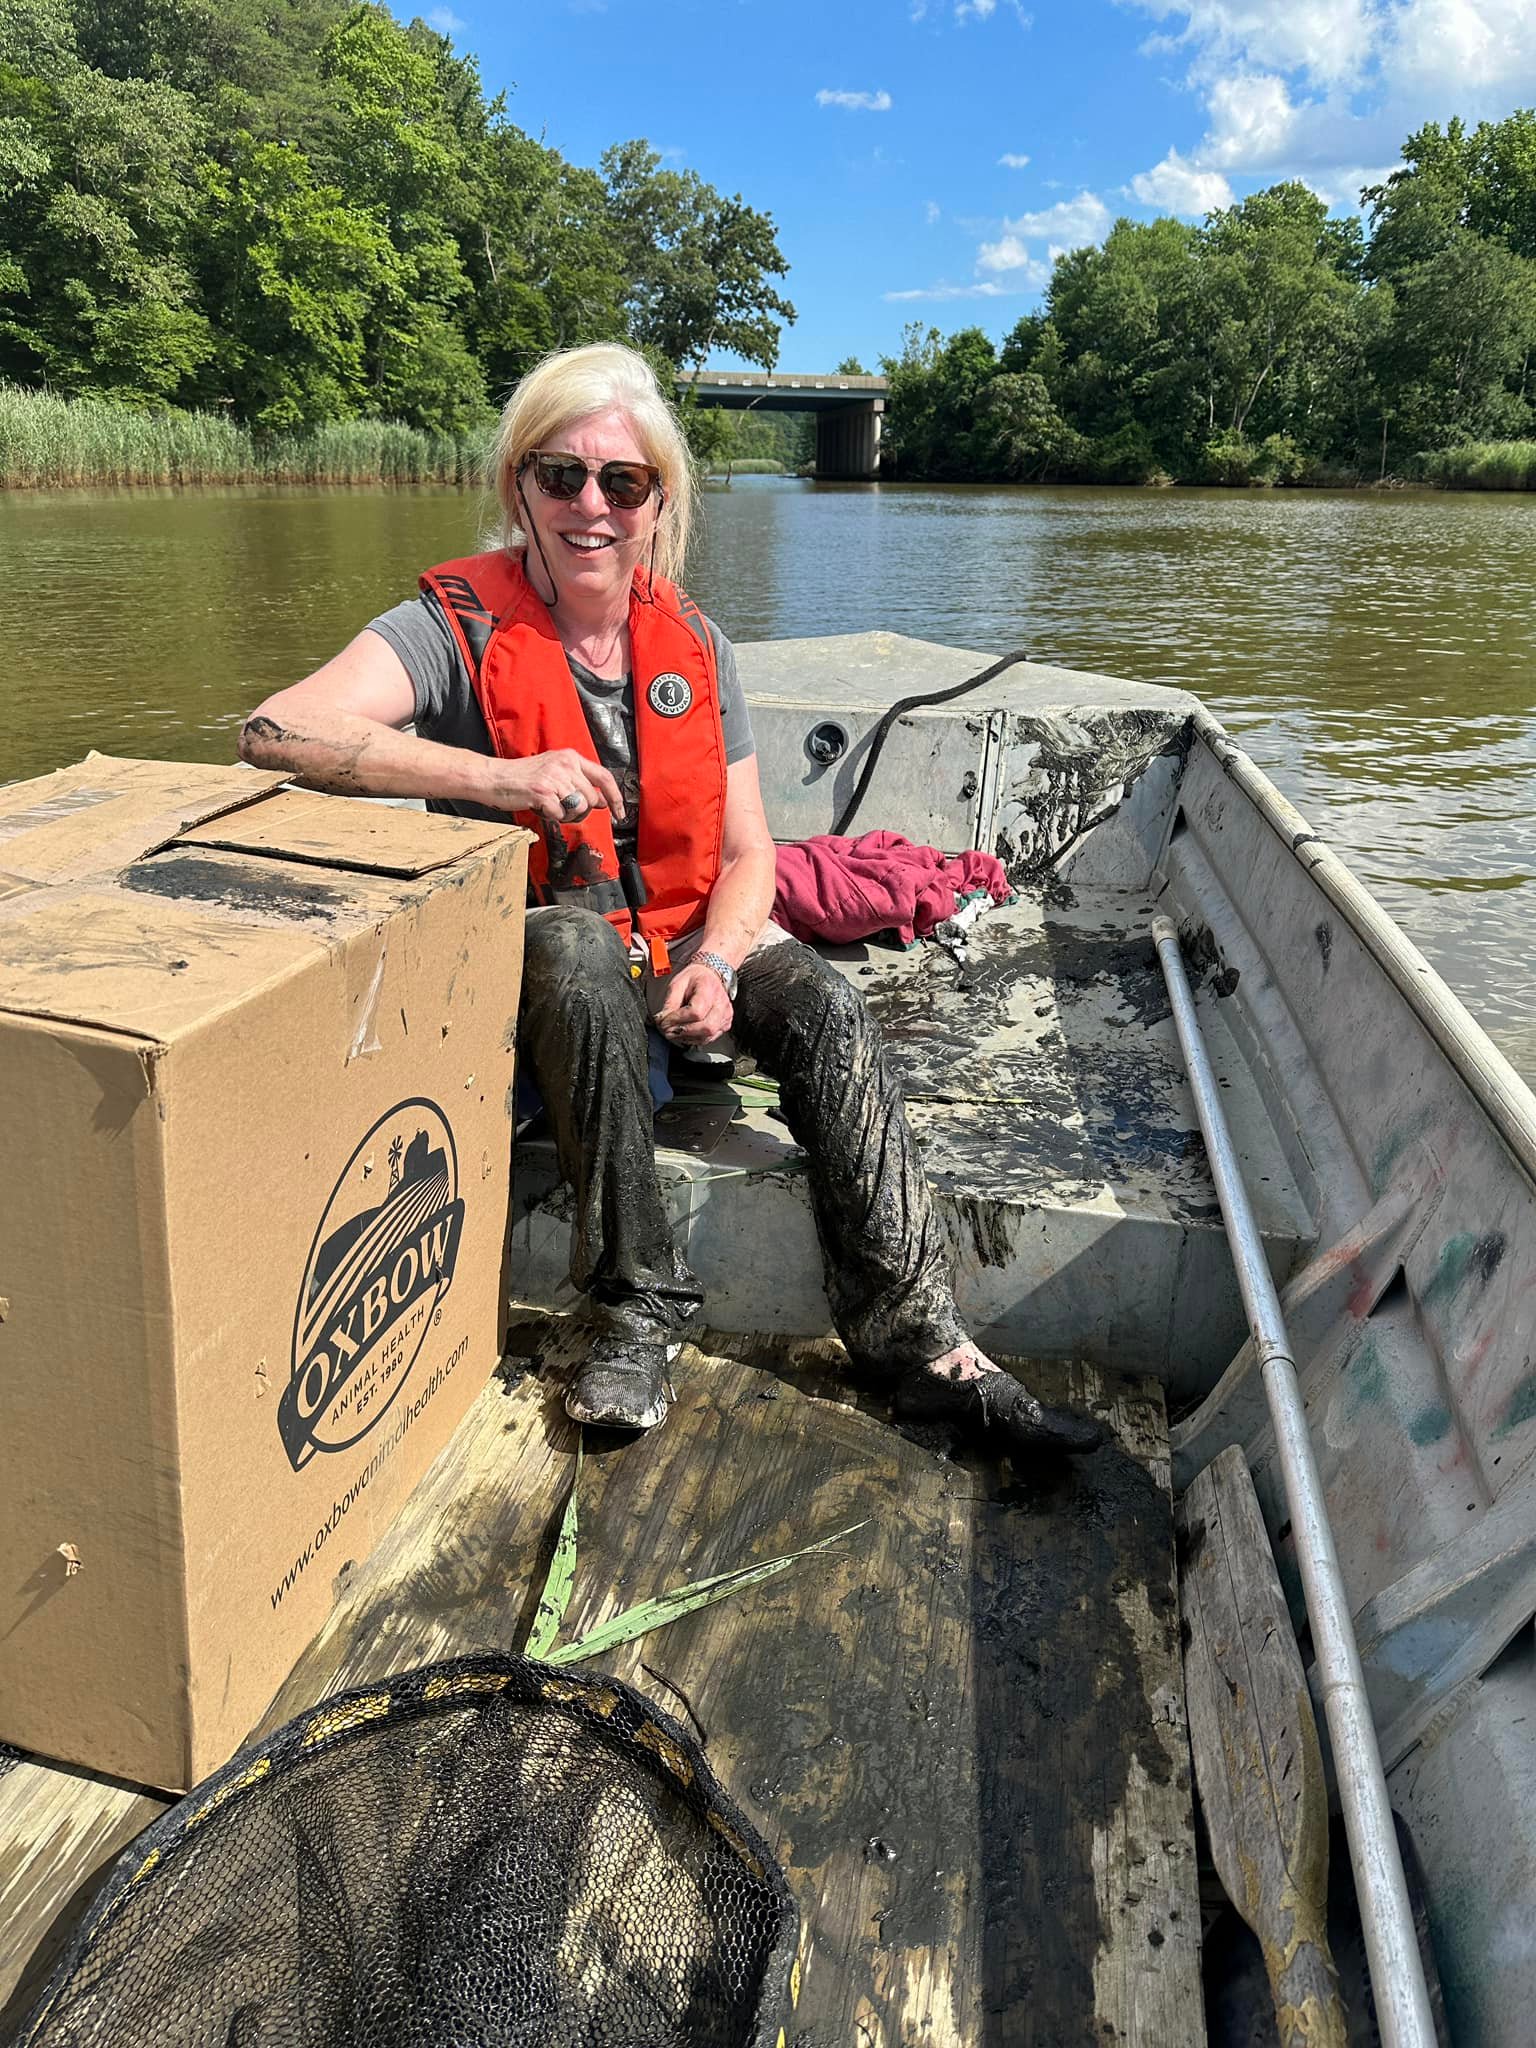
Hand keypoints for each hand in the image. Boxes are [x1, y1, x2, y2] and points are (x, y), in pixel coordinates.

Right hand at [487, 748, 624, 824]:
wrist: (494, 778)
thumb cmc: (522, 777)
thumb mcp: (554, 771)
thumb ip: (579, 782)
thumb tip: (602, 800)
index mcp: (570, 757)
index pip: (604, 776)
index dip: (616, 797)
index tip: (619, 812)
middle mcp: (565, 765)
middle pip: (592, 799)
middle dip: (582, 811)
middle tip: (564, 809)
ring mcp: (554, 778)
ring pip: (579, 808)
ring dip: (566, 815)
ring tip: (551, 807)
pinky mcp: (542, 792)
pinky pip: (560, 814)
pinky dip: (552, 817)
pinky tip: (541, 808)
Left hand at [656, 960, 734, 1045]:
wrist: (710, 977)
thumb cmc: (695, 979)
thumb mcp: (677, 984)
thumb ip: (670, 1002)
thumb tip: (662, 1020)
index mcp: (708, 988)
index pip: (696, 1011)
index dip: (678, 1019)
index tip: (664, 1021)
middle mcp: (721, 1002)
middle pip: (706, 1027)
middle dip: (683, 1032)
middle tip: (667, 1031)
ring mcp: (725, 1014)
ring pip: (708, 1035)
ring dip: (688, 1037)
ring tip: (674, 1033)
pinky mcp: (725, 1023)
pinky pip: (710, 1038)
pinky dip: (695, 1039)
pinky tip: (685, 1034)